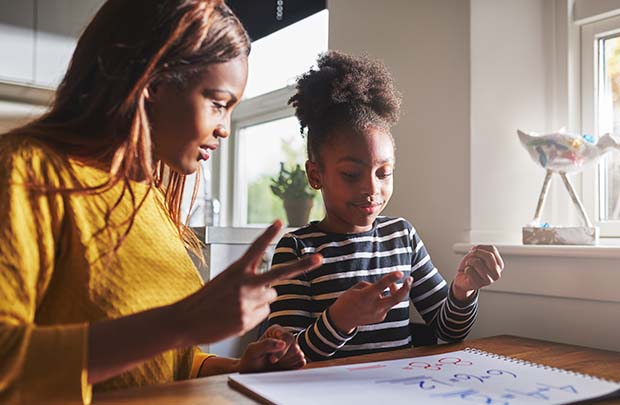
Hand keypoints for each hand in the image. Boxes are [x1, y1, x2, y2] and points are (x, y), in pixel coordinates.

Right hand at [173, 220, 322, 345]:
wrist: (186, 320)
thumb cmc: (206, 300)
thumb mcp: (225, 282)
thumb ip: (248, 282)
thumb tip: (273, 291)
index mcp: (236, 269)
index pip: (255, 248)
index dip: (268, 234)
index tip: (280, 221)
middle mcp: (245, 284)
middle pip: (280, 273)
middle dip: (302, 266)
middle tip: (320, 259)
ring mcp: (248, 302)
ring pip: (271, 296)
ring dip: (261, 299)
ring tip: (237, 305)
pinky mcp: (248, 319)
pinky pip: (264, 314)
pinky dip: (255, 315)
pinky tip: (237, 317)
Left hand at [238, 325, 305, 372]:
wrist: (252, 373)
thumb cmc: (250, 360)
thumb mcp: (253, 351)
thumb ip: (266, 344)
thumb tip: (282, 343)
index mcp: (275, 331)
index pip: (287, 337)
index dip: (282, 350)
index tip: (272, 360)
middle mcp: (285, 337)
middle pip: (295, 347)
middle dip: (283, 358)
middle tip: (271, 361)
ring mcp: (291, 348)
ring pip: (299, 355)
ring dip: (287, 363)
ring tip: (275, 363)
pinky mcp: (296, 358)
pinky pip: (301, 362)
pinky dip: (292, 367)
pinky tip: (282, 367)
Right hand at [329, 271, 412, 334]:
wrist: (342, 320)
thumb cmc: (347, 301)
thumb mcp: (355, 289)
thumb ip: (370, 286)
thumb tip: (382, 287)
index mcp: (366, 296)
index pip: (381, 286)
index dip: (391, 278)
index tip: (399, 272)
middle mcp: (375, 306)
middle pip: (396, 298)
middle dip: (406, 288)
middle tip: (410, 279)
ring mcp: (379, 313)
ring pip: (393, 301)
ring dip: (395, 292)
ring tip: (392, 286)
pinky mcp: (380, 317)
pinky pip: (386, 306)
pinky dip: (384, 300)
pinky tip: (376, 300)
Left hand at [453, 245, 503, 299]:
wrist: (462, 279)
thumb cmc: (471, 266)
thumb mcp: (477, 254)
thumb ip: (480, 250)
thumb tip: (476, 251)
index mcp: (499, 265)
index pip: (492, 249)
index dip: (480, 247)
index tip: (474, 251)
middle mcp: (497, 273)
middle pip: (489, 256)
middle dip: (475, 253)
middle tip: (471, 257)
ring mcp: (489, 280)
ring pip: (477, 262)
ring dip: (469, 261)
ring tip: (469, 266)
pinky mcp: (478, 284)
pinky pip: (469, 270)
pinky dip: (465, 269)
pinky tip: (467, 274)